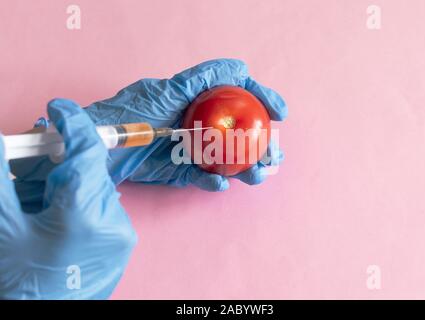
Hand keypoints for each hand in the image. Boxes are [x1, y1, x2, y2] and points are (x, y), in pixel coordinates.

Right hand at [0, 99, 135, 298]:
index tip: (58, 108)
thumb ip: (2, 178)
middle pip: (87, 171)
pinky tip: (52, 218)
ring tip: (35, 201)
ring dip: (65, 186)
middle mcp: (113, 221)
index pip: (86, 151)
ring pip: (93, 189)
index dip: (72, 123)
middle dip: (57, 162)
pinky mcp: (122, 244)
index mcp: (84, 215)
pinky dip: (77, 203)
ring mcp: (121, 235)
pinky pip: (100, 209)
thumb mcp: (3, 227)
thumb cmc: (19, 283)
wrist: (41, 318)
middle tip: (30, 161)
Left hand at [11, 59, 287, 191]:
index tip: (279, 113)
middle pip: (242, 134)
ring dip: (247, 168)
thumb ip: (201, 79)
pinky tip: (221, 183)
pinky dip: (215, 182)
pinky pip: (205, 178)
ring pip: (229, 159)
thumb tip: (239, 65)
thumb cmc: (128, 112)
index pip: (240, 98)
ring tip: (257, 174)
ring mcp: (193, 150)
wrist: (99, 148)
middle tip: (274, 155)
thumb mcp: (165, 91)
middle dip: (264, 145)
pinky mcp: (181, 172)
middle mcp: (202, 125)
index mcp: (201, 102)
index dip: (262, 102)